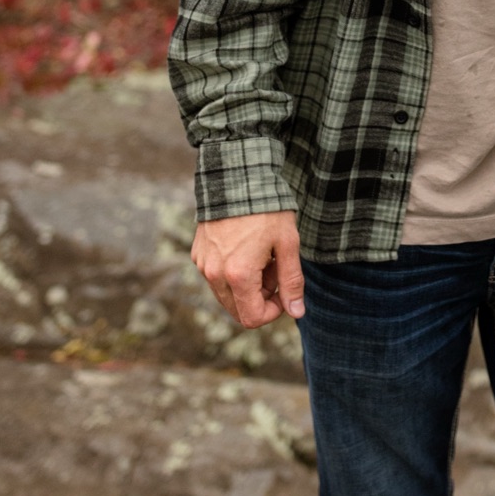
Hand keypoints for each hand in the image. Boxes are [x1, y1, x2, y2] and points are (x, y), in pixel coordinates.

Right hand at [190, 211, 304, 328]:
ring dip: (247, 285)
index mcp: (238, 276)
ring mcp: (203, 265)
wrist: (237, 176)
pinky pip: (216, 277)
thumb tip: (296, 312)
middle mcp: (214, 275)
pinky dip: (232, 273)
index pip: (253, 319)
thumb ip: (291, 281)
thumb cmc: (267, 209)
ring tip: (262, 256)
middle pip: (238, 310)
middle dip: (260, 298)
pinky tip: (246, 247)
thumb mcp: (288, 244)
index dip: (273, 311)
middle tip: (275, 268)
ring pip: (227, 295)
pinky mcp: (198, 254)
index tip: (284, 291)